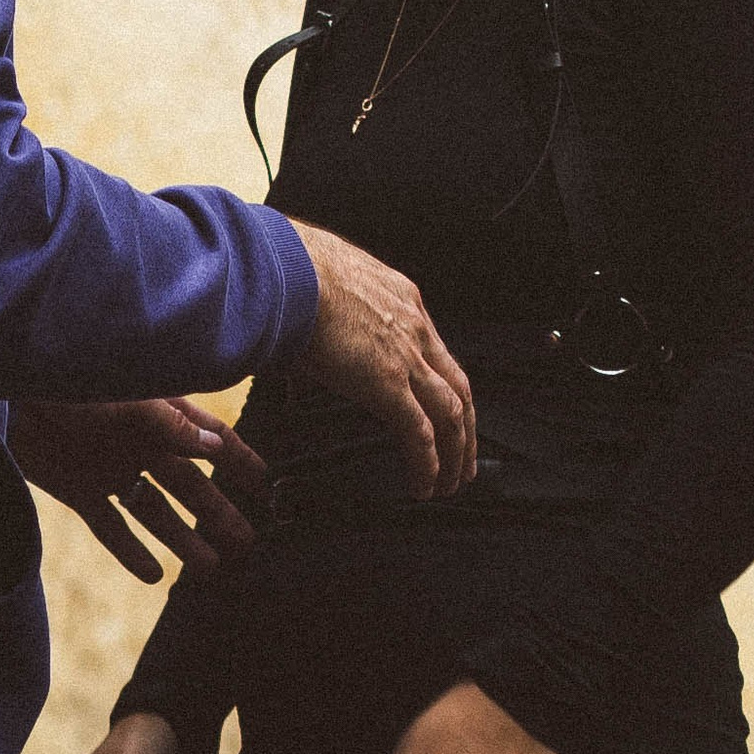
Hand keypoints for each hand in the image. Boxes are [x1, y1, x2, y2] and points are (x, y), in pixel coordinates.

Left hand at [5, 398, 268, 581]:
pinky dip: (131, 552)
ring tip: (212, 568)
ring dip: (183, 539)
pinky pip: (111, 528)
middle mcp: (141, 446)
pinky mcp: (78, 491)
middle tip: (248, 544)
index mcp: (158, 417)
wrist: (10, 389)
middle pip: (190, 487)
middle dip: (219, 514)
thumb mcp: (125, 402)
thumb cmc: (72, 382)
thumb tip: (217, 444)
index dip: (241, 463)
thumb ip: (169, 424)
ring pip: (156, 513)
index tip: (269, 486)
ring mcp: (111, 470)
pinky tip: (153, 574)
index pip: (211, 442)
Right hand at [288, 225, 476, 499]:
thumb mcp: (325, 291)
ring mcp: (405, 355)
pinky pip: (420, 432)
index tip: (444, 410)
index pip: (437, 351)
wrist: (287, 268)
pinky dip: (427, 463)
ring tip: (451, 481)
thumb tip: (295, 353)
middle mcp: (413, 326)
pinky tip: (425, 484)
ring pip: (451, 414)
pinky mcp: (387, 382)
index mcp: (401, 299)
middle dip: (466, 427)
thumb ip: (322, 324)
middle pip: (458, 386)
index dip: (445, 386)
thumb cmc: (292, 271)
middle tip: (465, 457)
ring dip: (456, 452)